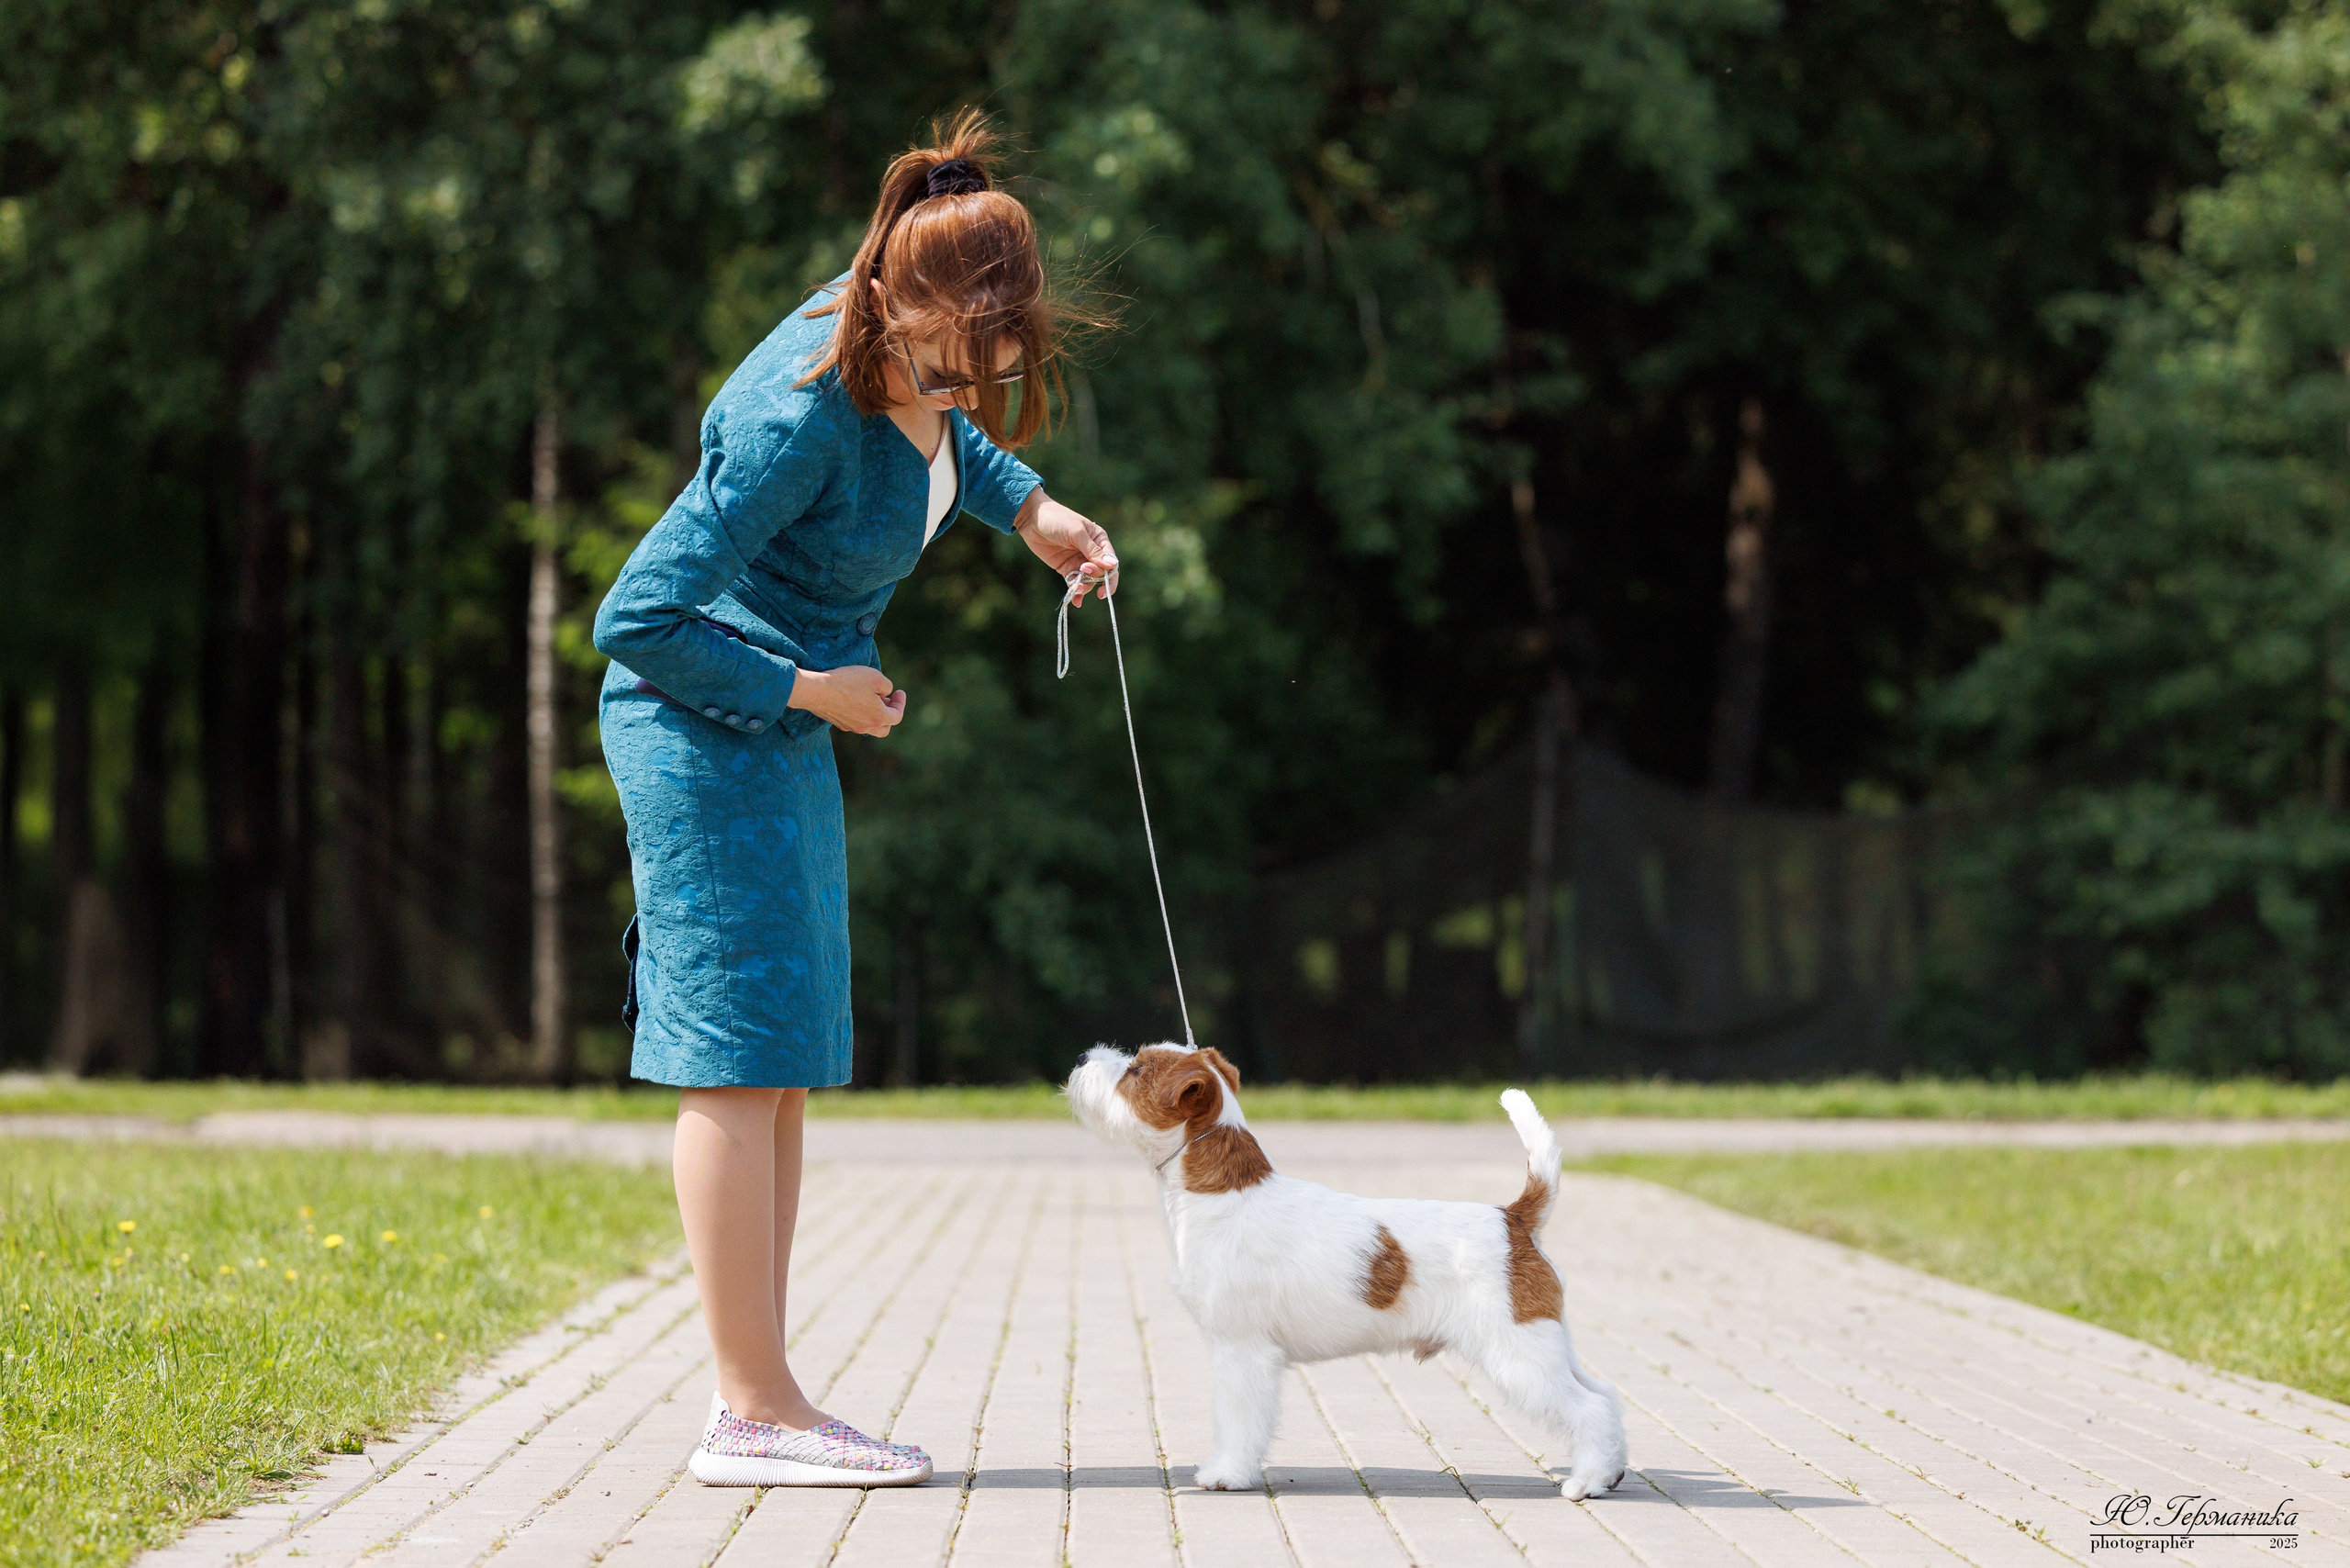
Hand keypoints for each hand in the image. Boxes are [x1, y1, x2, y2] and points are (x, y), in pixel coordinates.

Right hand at [788, 666, 905, 736]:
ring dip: (874, 714)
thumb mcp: (875, 677)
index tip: (899, 691)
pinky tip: (854, 700)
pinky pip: (855, 722)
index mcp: (878, 717)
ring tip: (871, 699)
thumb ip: (887, 686)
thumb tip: (885, 693)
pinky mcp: (838, 723)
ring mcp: (851, 727)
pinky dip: (860, 714)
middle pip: (885, 728)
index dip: (900, 703)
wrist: (817, 691)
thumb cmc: (848, 682)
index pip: (897, 716)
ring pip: (869, 726)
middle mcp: (866, 727)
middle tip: (886, 699)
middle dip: (889, 714)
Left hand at [1016, 490, 1117, 603]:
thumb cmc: (1057, 519)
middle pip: (1101, 573)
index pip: (1111, 562)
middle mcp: (1092, 552)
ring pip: (1088, 580)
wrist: (1032, 519)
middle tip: (1082, 572)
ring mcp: (1079, 561)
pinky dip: (1075, 591)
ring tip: (1075, 590)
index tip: (1104, 587)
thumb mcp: (1076, 533)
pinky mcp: (1066, 568)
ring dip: (1084, 587)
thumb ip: (1093, 551)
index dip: (1110, 576)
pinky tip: (1074, 600)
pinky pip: (1075, 582)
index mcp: (1099, 540)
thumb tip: (1113, 565)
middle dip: (1094, 578)